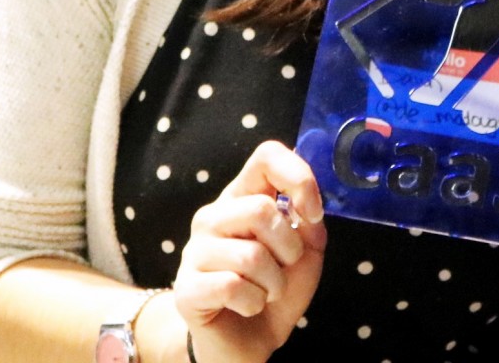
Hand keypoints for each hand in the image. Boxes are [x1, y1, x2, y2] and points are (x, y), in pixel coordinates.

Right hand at [170, 140, 327, 362]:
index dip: (298, 177)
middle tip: (285, 267)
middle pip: (261, 210)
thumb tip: (305, 203)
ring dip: (274, 283)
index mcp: (244, 198)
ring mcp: (194, 251)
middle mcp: (213, 217)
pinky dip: (254, 302)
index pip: (266, 156)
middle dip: (289, 248)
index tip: (312, 213)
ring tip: (267, 291)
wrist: (247, 342)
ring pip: (250, 255)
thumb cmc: (276, 289)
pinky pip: (232, 286)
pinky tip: (247, 306)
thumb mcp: (306, 253)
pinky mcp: (186, 288)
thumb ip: (309, 222)